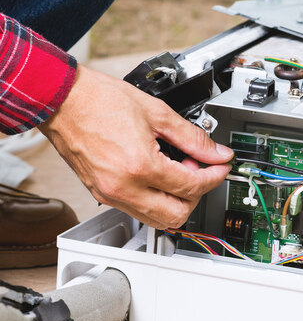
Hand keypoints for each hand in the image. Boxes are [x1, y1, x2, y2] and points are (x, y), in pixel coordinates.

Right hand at [40, 65, 232, 228]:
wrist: (62, 100)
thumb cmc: (99, 100)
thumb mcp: (157, 113)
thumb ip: (193, 138)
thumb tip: (217, 152)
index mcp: (140, 166)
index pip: (192, 186)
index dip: (214, 176)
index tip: (221, 167)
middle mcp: (124, 187)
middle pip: (177, 215)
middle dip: (197, 195)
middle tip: (200, 171)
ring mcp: (110, 195)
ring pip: (158, 220)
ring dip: (177, 202)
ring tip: (178, 172)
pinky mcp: (102, 195)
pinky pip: (138, 212)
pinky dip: (157, 201)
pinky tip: (160, 177)